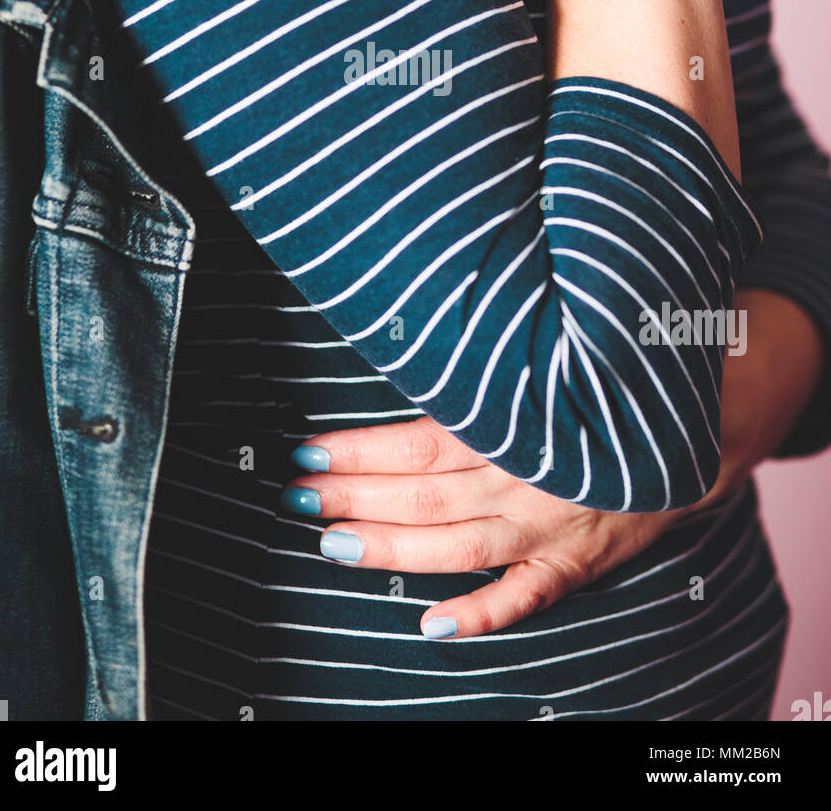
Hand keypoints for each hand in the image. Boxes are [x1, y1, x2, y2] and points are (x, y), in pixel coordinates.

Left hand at [283, 290, 822, 638]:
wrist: (686, 429)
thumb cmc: (595, 388)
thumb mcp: (542, 364)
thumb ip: (481, 372)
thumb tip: (409, 358)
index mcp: (515, 421)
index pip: (420, 440)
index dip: (359, 448)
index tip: (306, 448)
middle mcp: (527, 476)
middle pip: (425, 494)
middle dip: (353, 496)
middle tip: (297, 497)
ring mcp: (550, 528)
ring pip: (457, 545)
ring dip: (390, 546)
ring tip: (330, 543)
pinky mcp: (573, 565)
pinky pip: (525, 598)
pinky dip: (482, 615)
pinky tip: (430, 625)